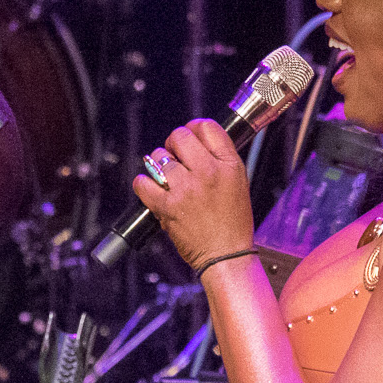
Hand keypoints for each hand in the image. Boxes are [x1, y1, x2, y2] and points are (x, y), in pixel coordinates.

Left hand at [130, 120, 256, 269]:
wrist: (226, 255)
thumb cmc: (232, 224)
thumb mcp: (238, 183)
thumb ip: (219, 159)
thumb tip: (194, 141)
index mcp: (229, 165)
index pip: (207, 127)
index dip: (194, 128)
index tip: (189, 135)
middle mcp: (208, 173)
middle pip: (180, 136)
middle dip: (173, 144)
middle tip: (174, 156)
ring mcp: (186, 189)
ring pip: (158, 157)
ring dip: (157, 164)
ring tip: (165, 178)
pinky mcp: (168, 206)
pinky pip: (143, 182)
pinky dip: (143, 184)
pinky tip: (151, 188)